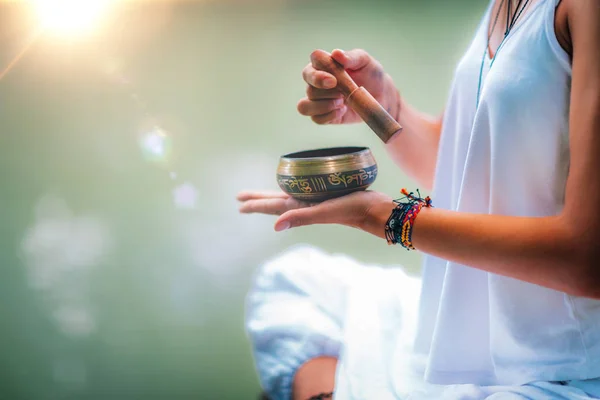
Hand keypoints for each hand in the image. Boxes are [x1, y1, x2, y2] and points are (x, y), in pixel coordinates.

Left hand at [237, 190, 393, 237]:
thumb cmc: (353, 209)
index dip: (256, 205)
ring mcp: (317, 201)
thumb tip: (275, 226)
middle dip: (258, 200)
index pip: (273, 206)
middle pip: (276, 202)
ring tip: (261, 195)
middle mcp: (307, 205)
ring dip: (272, 196)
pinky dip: (294, 190)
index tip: (240, 203)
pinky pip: (304, 192)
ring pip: (287, 197)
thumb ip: (302, 217)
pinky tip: (296, 188)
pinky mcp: (328, 195)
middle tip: (241, 198)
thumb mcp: (325, 212)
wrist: (377, 211)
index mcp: (303, 209)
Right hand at [297, 49, 399, 124]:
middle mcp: (317, 81)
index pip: (314, 60)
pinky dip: (328, 116)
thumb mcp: (365, 62)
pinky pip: (316, 119)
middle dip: (325, 93)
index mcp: (325, 63)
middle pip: (308, 87)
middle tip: (342, 93)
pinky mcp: (324, 115)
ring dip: (323, 106)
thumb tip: (336, 53)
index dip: (319, 72)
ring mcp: (319, 100)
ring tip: (341, 103)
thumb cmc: (371, 75)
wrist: (382, 95)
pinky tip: (342, 111)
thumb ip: (352, 57)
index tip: (334, 80)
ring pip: (305, 106)